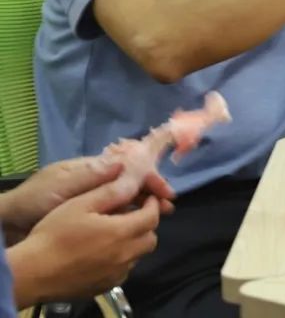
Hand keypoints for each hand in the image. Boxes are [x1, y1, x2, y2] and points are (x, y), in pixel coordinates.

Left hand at [1, 156, 174, 244]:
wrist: (10, 222)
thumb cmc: (35, 200)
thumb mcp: (63, 185)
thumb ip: (93, 174)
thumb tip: (125, 160)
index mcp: (91, 168)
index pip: (129, 167)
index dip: (149, 177)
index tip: (165, 192)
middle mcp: (96, 180)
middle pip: (132, 180)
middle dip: (152, 190)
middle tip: (168, 206)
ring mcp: (92, 197)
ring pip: (126, 196)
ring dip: (145, 203)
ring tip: (159, 217)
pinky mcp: (88, 214)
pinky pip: (116, 211)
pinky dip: (130, 215)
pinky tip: (136, 225)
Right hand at [8, 179, 161, 306]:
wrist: (32, 272)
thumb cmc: (55, 234)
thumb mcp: (80, 204)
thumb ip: (110, 193)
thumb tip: (133, 182)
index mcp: (122, 232)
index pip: (152, 217)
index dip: (152, 205)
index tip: (146, 198)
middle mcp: (125, 256)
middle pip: (150, 239)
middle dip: (146, 225)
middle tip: (130, 215)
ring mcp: (116, 274)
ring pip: (138, 256)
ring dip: (134, 243)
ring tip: (115, 233)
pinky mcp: (105, 287)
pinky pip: (123, 271)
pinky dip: (121, 260)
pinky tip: (103, 253)